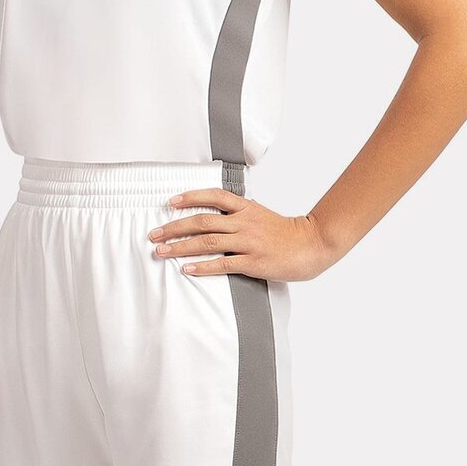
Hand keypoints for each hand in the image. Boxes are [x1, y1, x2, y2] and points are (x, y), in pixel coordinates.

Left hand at [148, 187, 333, 281]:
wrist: (311, 244)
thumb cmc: (285, 231)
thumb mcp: (260, 213)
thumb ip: (239, 212)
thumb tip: (215, 214)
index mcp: (245, 207)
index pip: (212, 196)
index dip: (189, 197)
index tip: (170, 202)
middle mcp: (244, 222)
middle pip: (202, 221)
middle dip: (174, 227)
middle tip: (154, 234)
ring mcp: (248, 242)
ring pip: (207, 242)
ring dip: (181, 246)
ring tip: (162, 252)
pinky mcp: (253, 262)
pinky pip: (222, 264)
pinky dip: (202, 266)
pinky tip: (187, 269)